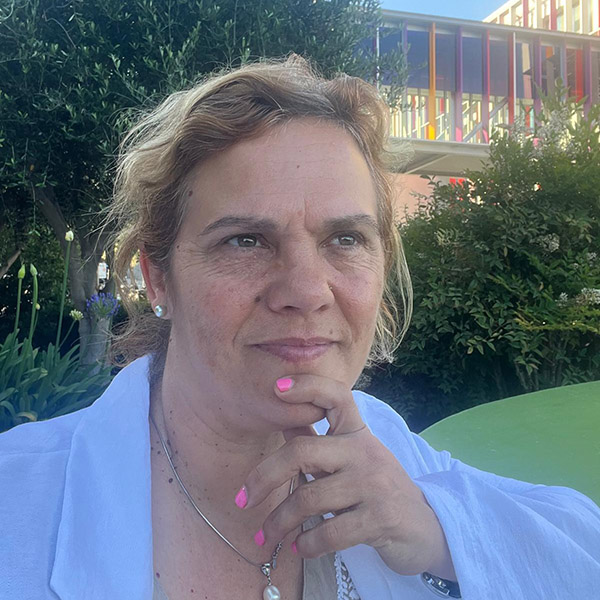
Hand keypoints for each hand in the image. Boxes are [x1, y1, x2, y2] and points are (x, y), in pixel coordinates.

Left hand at [237, 374, 456, 579]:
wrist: (425, 530)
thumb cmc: (376, 490)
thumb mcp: (351, 460)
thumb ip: (319, 442)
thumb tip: (282, 420)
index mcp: (357, 432)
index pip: (336, 396)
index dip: (307, 386)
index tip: (276, 388)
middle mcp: (365, 451)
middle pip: (302, 451)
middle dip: (264, 477)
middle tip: (242, 501)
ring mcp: (374, 484)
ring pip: (309, 498)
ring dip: (279, 522)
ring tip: (266, 537)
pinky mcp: (380, 519)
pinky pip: (329, 532)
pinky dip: (306, 545)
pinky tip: (298, 548)